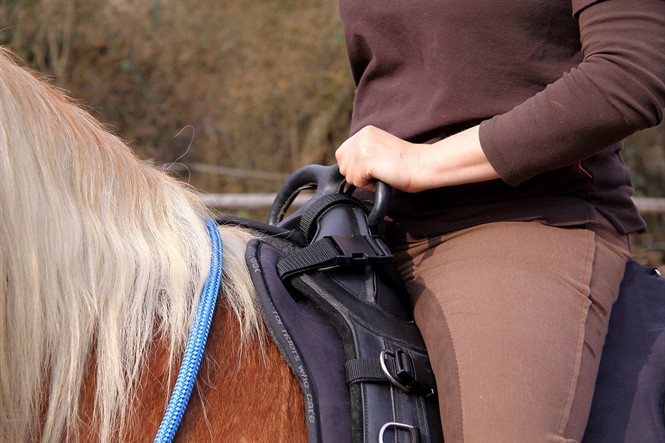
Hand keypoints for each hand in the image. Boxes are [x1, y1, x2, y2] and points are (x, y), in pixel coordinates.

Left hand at [335, 124, 499, 192]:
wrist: (422, 165)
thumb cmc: (405, 164)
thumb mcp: (379, 151)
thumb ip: (363, 154)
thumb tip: (347, 169)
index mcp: (364, 132)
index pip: (342, 155)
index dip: (354, 167)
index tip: (373, 169)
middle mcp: (361, 136)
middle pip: (343, 166)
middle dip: (357, 175)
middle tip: (379, 172)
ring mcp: (362, 146)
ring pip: (349, 175)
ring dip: (363, 181)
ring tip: (382, 174)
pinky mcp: (366, 159)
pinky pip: (356, 181)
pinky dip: (368, 185)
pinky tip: (383, 177)